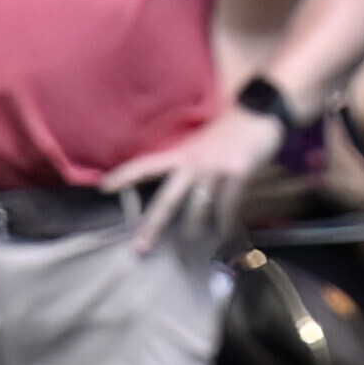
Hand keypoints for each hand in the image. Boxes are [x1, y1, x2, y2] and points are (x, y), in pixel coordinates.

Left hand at [108, 107, 278, 256]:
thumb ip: (185, 163)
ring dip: (192, 232)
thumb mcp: (200, 145)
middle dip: (152, 226)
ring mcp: (215, 170)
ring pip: (197, 210)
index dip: (126, 175)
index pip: (147, 165)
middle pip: (167, 199)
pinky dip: (224, 225)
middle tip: (139, 249)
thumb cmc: (227, 132)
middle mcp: (194, 163)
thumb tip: (171, 194)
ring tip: (187, 251)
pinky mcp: (237, 175)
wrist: (258, 113)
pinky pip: (227, 208)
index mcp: (182, 154)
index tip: (105, 188)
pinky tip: (221, 235)